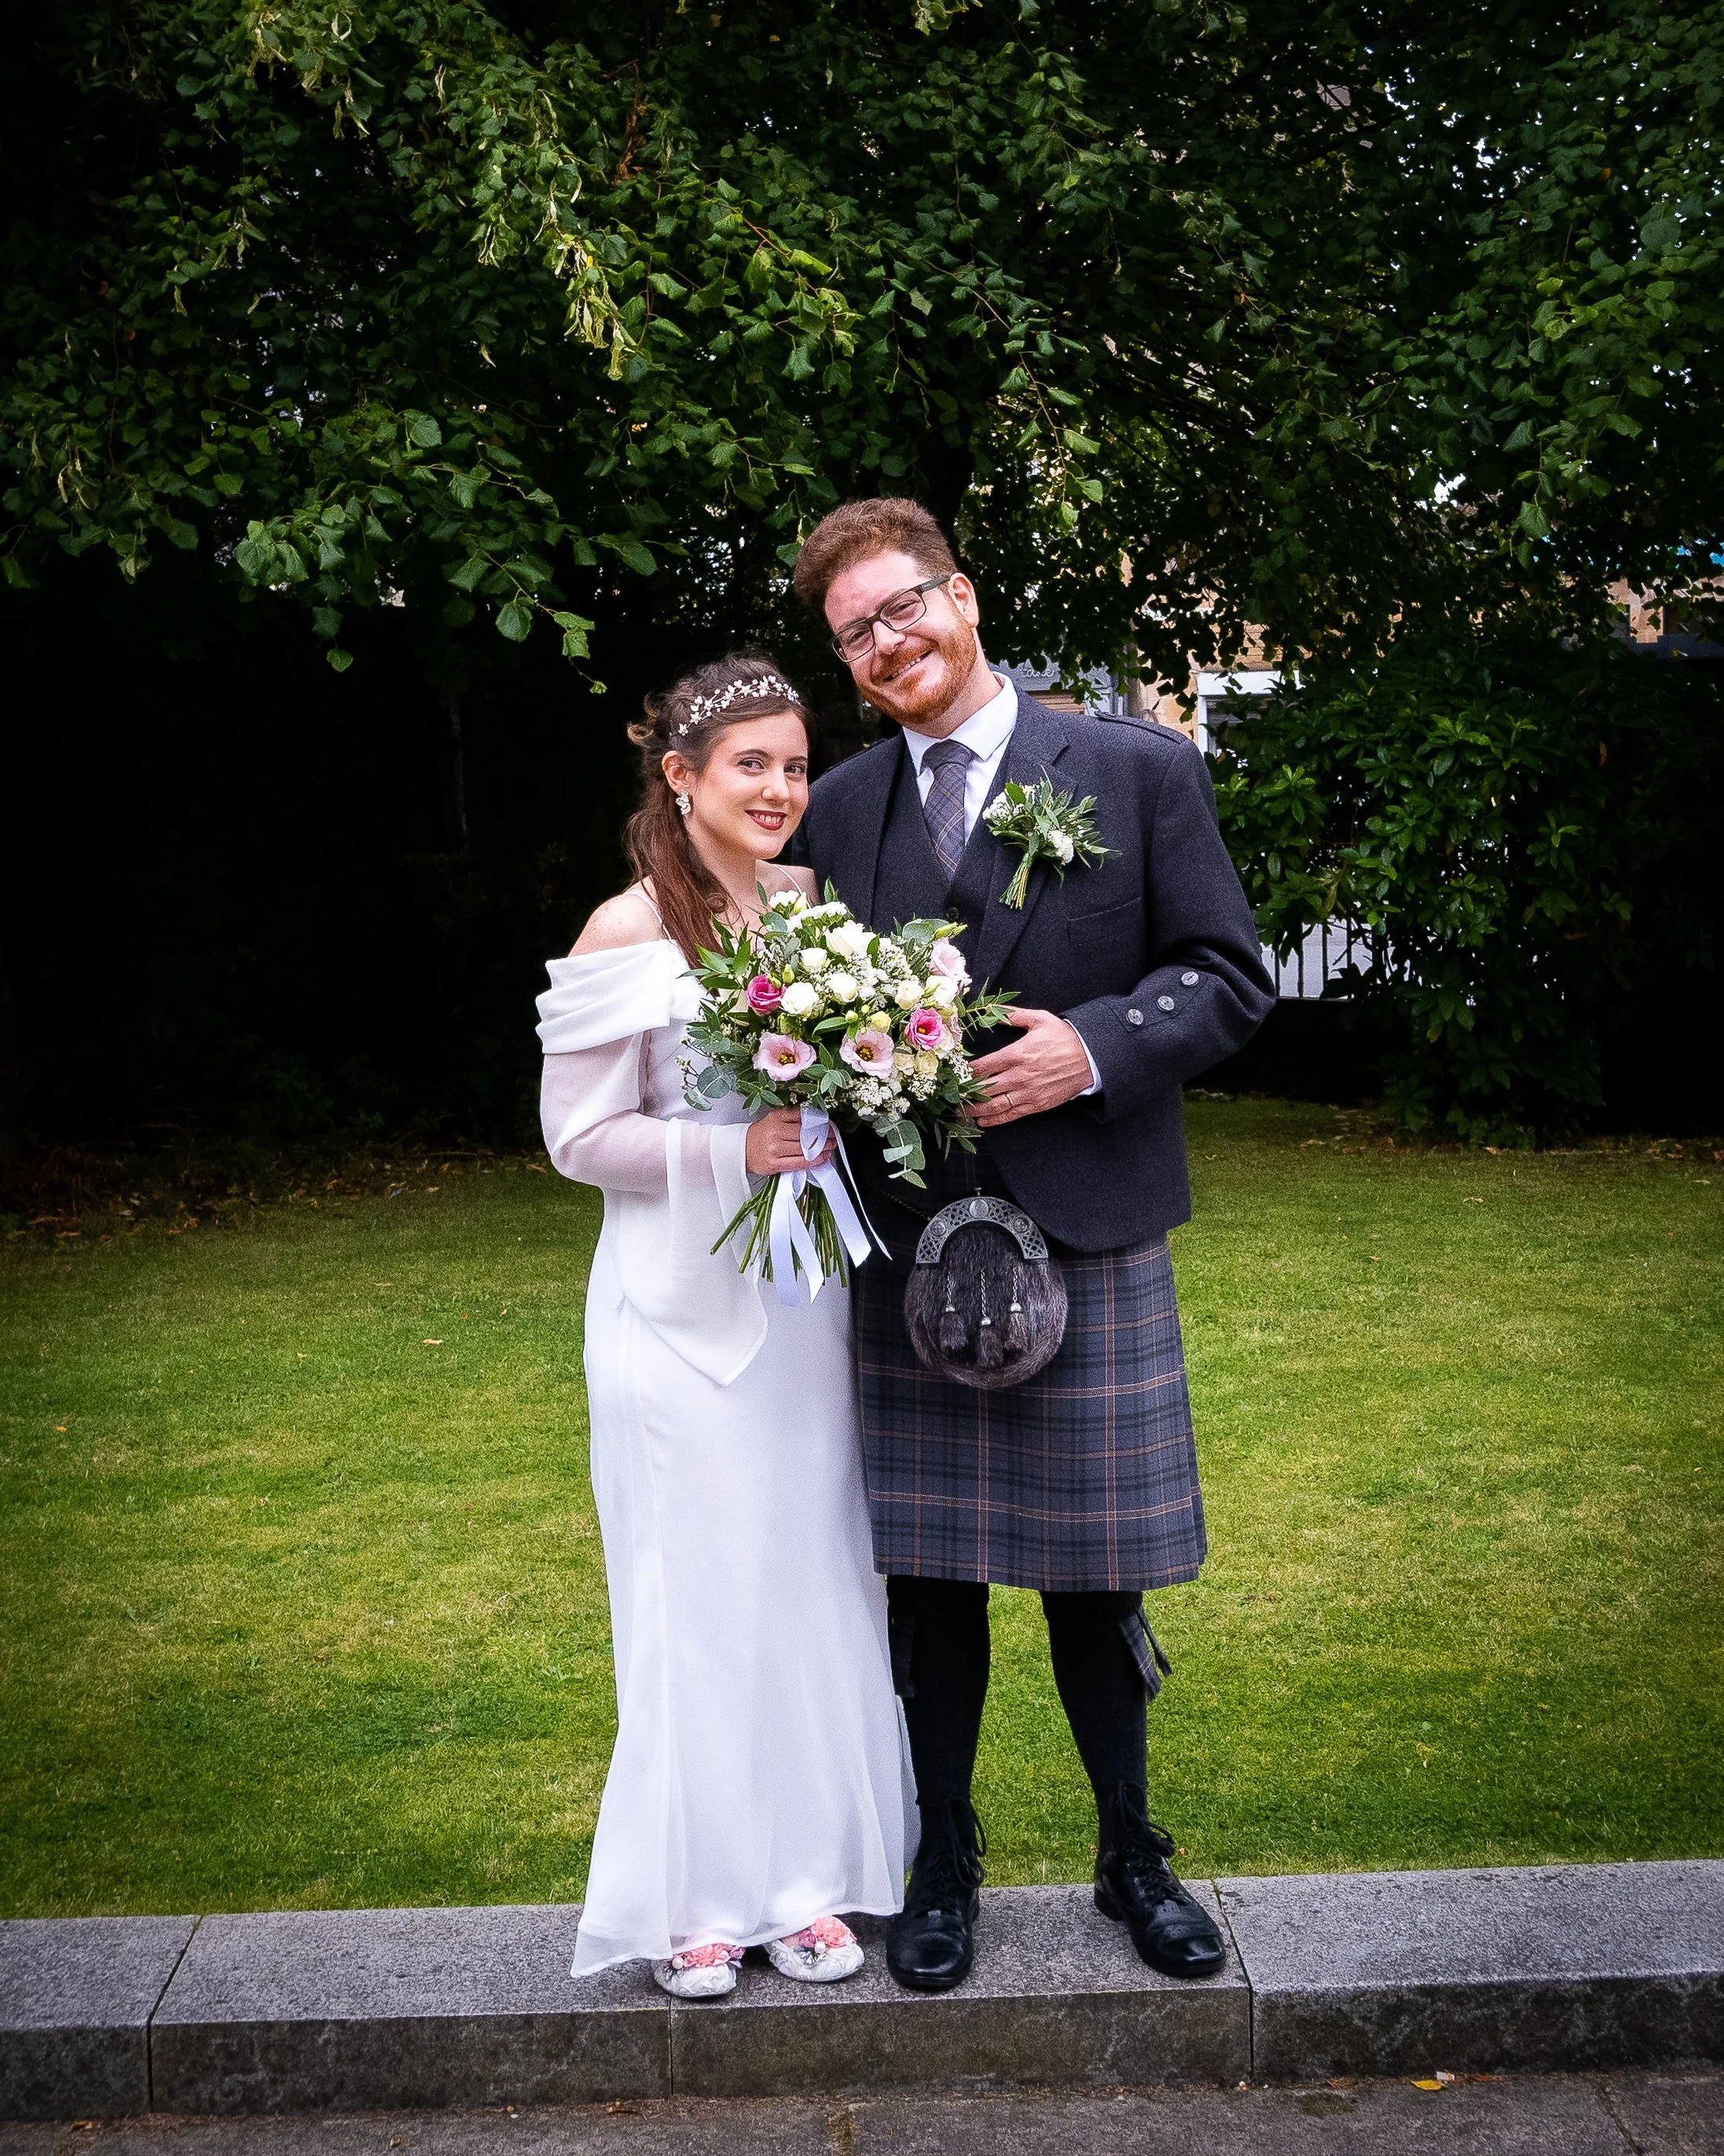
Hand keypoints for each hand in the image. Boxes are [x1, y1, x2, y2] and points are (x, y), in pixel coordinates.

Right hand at [746, 1106, 837, 1175]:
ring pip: (805, 1149)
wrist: (742, 1150)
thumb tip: (816, 1119)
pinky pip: (799, 1163)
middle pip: (807, 1134)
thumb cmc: (761, 1134)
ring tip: (830, 1147)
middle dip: (824, 1137)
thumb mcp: (774, 1118)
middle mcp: (775, 1132)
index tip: (829, 1125)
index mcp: (776, 1118)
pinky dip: (814, 1161)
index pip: (803, 1118)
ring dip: (822, 1149)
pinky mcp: (775, 1164)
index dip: (820, 1122)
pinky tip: (821, 1158)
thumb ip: (793, 1117)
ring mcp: (775, 1149)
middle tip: (833, 1137)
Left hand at [965, 1008, 1092, 1126]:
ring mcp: (1028, 1092)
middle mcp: (1019, 1075)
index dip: (965, 1073)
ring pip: (994, 1105)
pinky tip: (982, 1121)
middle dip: (965, 1094)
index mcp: (1017, 1053)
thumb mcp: (1040, 1019)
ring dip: (974, 1110)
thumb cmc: (1064, 1037)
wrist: (1090, 1058)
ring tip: (960, 1112)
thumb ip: (1013, 1015)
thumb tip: (993, 1010)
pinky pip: (1011, 1114)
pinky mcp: (1036, 1104)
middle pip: (984, 1088)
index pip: (982, 1066)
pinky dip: (995, 1120)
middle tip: (950, 1096)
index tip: (955, 1075)